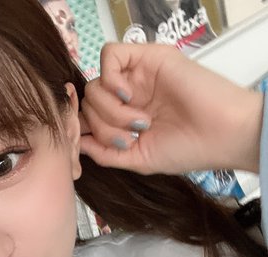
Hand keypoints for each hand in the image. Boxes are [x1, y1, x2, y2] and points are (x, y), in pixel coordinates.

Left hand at [78, 43, 262, 175]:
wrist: (220, 135)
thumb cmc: (188, 149)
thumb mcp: (137, 159)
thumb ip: (105, 153)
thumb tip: (77, 143)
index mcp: (125, 119)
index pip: (88, 118)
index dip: (86, 131)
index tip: (104, 146)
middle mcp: (129, 97)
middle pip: (88, 103)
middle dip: (102, 126)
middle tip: (130, 137)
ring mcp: (137, 77)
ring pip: (95, 84)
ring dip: (111, 110)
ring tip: (140, 122)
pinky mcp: (148, 58)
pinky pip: (110, 56)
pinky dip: (111, 79)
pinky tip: (128, 96)